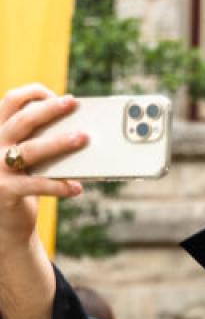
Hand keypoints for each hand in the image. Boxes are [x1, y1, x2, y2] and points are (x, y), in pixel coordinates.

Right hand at [0, 85, 84, 244]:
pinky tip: (77, 188)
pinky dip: (59, 186)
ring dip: (58, 143)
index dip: (33, 94)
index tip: (58, 96)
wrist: (3, 224)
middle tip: (73, 104)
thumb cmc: (20, 185)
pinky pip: (36, 185)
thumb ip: (37, 142)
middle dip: (49, 109)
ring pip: (30, 150)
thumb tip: (75, 129)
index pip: (9, 101)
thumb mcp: (24, 159)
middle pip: (21, 120)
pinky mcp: (5, 191)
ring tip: (82, 138)